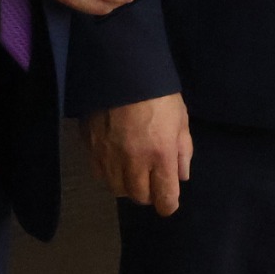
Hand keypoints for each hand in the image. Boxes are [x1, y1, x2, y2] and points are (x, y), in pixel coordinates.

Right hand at [86, 93, 192, 215]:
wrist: (121, 68)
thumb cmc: (158, 92)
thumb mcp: (181, 119)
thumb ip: (183, 151)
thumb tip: (181, 176)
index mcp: (161, 154)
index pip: (165, 197)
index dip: (168, 205)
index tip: (168, 201)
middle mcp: (134, 161)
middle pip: (139, 197)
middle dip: (149, 194)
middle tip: (151, 181)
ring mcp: (109, 155)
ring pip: (117, 189)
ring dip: (127, 185)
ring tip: (132, 172)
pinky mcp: (91, 146)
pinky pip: (99, 173)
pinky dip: (109, 174)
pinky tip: (114, 161)